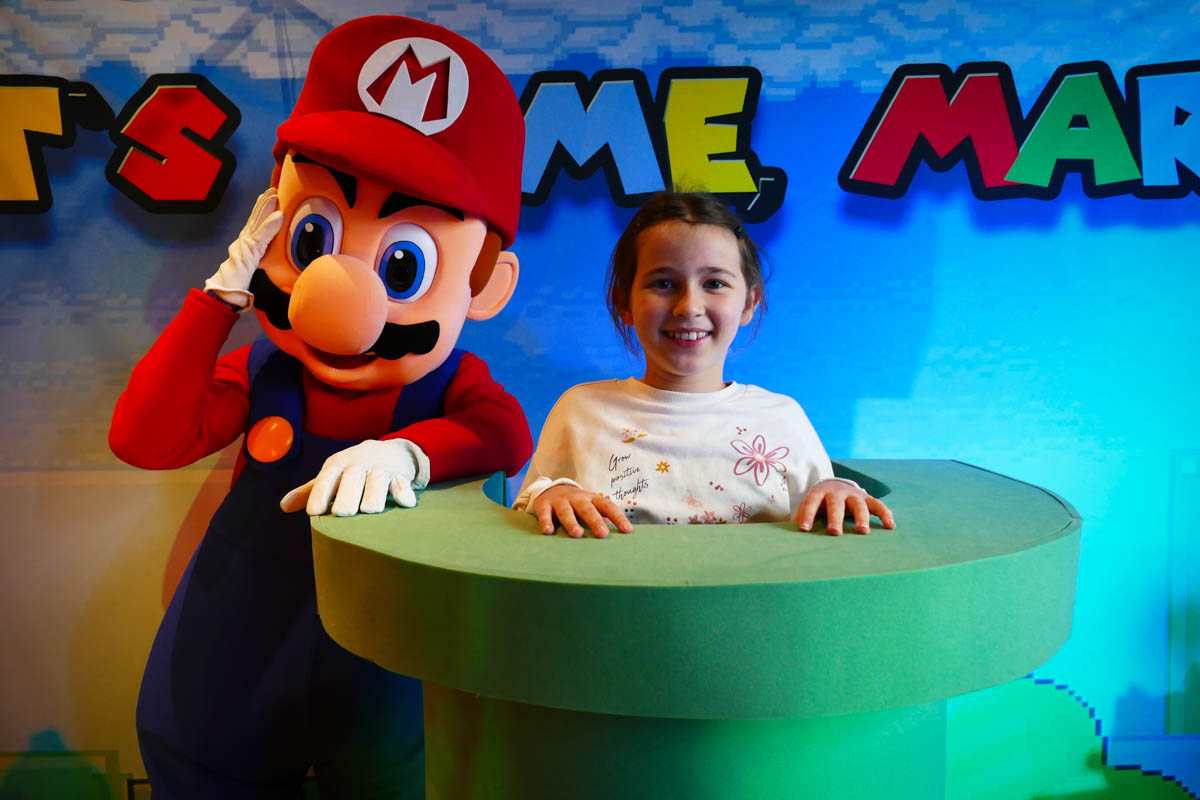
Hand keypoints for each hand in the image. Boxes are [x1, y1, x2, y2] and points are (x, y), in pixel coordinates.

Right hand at [203, 188, 283, 307]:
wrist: (227, 287)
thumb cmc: (240, 276)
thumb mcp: (253, 262)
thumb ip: (259, 251)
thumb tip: (267, 246)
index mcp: (247, 241)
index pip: (256, 221)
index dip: (262, 207)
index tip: (269, 194)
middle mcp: (244, 239)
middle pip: (255, 217)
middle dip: (264, 202)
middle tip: (273, 188)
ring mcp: (245, 243)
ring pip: (257, 222)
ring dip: (266, 207)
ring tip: (274, 195)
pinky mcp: (249, 250)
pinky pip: (261, 236)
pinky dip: (270, 225)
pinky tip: (278, 216)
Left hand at [280, 439, 429, 516]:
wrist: (389, 451)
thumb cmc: (353, 469)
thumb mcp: (332, 475)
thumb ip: (310, 491)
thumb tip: (283, 506)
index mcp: (338, 465)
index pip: (326, 478)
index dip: (319, 494)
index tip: (314, 513)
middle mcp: (358, 465)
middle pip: (351, 482)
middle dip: (347, 498)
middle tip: (344, 513)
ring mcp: (380, 469)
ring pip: (376, 483)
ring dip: (373, 498)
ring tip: (369, 510)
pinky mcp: (399, 475)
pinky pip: (401, 484)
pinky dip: (403, 493)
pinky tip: (405, 503)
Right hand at [532, 485, 632, 537]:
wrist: (550, 491)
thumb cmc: (576, 504)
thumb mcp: (591, 506)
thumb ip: (603, 517)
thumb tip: (623, 531)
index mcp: (592, 499)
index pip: (607, 506)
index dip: (618, 517)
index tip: (627, 530)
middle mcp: (577, 498)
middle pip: (587, 509)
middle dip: (595, 521)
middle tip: (603, 534)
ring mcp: (560, 501)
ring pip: (566, 511)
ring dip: (572, 522)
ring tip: (577, 534)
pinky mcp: (544, 505)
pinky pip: (545, 514)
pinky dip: (546, 522)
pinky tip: (548, 531)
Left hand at [793, 479, 895, 534]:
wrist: (836, 485)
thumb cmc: (819, 504)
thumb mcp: (808, 508)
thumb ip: (798, 519)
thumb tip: (780, 537)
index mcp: (818, 493)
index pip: (811, 502)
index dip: (807, 514)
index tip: (803, 529)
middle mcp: (836, 492)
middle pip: (836, 503)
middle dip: (835, 518)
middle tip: (834, 533)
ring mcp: (854, 495)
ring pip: (859, 504)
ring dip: (861, 517)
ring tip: (862, 531)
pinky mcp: (868, 499)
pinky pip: (879, 505)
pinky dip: (885, 514)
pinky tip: (890, 526)